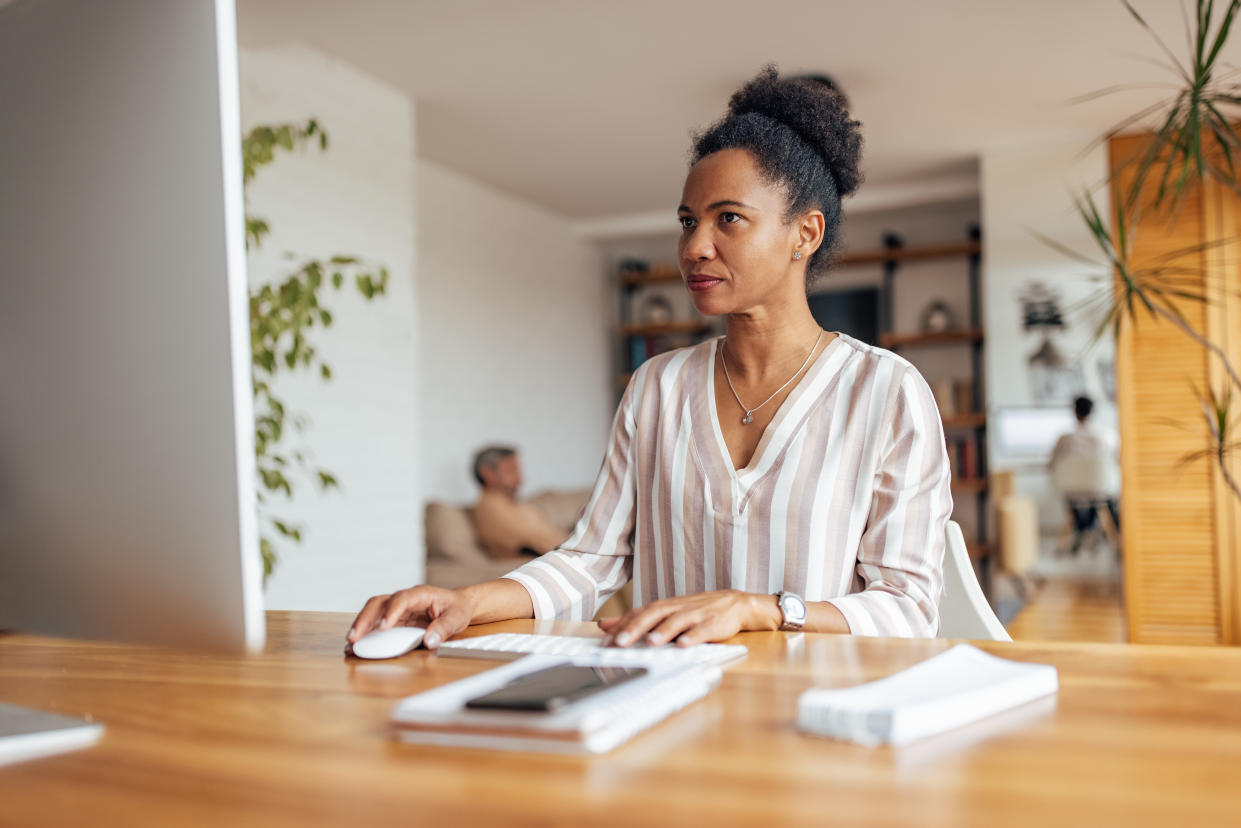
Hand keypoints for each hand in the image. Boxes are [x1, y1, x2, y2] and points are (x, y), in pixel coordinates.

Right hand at [346, 585, 473, 649]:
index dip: (391, 612)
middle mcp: (404, 599)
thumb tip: (430, 641)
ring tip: (351, 644)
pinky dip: (365, 634)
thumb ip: (444, 628)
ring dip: (360, 626)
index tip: (383, 628)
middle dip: (365, 619)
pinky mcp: (393, 619)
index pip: (402, 599)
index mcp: (421, 594)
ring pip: (372, 611)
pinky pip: (375, 623)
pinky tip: (356, 646)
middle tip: (355, 637)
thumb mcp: (457, 617)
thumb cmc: (456, 609)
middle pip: (379, 603)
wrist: (457, 605)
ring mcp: (396, 609)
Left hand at [596, 590, 778, 646]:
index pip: (640, 613)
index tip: (605, 638)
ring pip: (677, 621)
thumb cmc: (696, 611)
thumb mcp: (666, 612)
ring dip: (663, 631)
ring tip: (650, 642)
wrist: (736, 604)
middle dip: (636, 628)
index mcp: (665, 607)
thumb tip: (605, 624)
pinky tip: (684, 645)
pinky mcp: (714, 624)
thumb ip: (637, 619)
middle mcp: (678, 608)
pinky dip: (693, 637)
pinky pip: (702, 631)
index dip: (622, 625)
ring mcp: (696, 615)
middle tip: (620, 641)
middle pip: (654, 614)